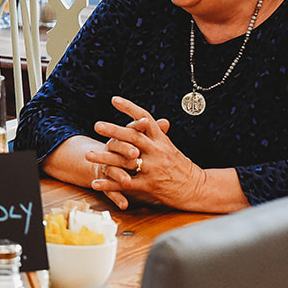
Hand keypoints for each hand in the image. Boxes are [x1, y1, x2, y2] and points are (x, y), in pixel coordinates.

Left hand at [87, 95, 207, 207]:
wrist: (198, 188)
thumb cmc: (183, 168)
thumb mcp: (171, 147)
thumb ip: (157, 134)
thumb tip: (145, 120)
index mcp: (162, 140)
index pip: (145, 119)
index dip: (129, 108)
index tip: (114, 99)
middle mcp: (157, 151)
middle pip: (133, 137)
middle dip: (113, 131)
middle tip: (97, 125)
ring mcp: (153, 168)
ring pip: (126, 161)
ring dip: (105, 158)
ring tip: (88, 155)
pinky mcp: (150, 185)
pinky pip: (125, 184)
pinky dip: (109, 184)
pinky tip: (95, 183)